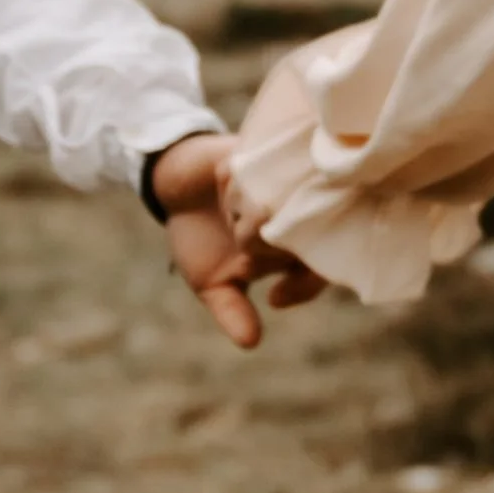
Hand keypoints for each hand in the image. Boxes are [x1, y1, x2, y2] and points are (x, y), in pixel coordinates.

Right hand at [151, 134, 324, 347]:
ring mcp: (279, 178)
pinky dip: (247, 185)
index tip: (273, 297)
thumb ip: (231, 310)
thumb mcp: (210, 281)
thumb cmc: (200, 235)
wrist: (171, 183)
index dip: (304, 288)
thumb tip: (251, 343)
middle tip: (249, 259)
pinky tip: (229, 193)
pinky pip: (267, 165)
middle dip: (283, 252)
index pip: (321, 268)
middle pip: (316, 232)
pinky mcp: (259, 149)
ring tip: (235, 225)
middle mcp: (293, 210)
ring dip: (262, 218)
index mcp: (292, 245)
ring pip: (292, 200)